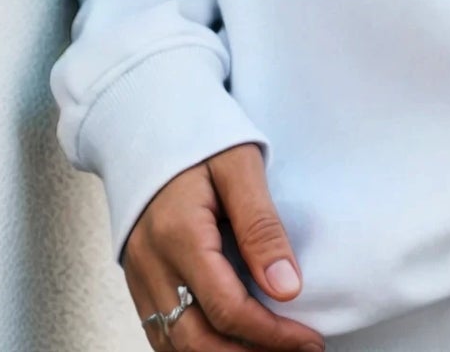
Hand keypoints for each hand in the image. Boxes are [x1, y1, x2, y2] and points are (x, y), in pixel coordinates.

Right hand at [122, 142, 326, 351]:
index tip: (311, 340)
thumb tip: (288, 288)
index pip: (227, 309)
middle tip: (298, 351)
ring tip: (270, 349)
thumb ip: (262, 227)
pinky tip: (231, 343)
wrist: (145, 120)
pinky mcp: (138, 279)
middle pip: (198, 342)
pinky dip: (197, 348)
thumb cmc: (199, 136)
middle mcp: (152, 264)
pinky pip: (162, 333)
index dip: (273, 335)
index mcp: (179, 234)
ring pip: (177, 346)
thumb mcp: (239, 167)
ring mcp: (139, 276)